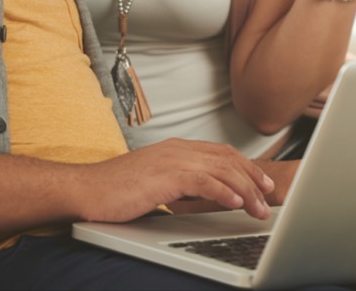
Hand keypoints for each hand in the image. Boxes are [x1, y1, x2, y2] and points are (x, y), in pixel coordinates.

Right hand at [77, 138, 274, 222]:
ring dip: (245, 190)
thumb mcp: (154, 182)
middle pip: (227, 159)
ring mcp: (172, 160)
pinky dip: (223, 191)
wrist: (86, 189)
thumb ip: (178, 182)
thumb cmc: (115, 190)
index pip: (221, 153)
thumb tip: (200, 195)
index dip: (245, 166)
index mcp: (176, 149)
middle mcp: (178, 149)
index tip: (261, 182)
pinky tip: (236, 203)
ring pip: (221, 170)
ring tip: (259, 207)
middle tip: (269, 196)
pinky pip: (203, 182)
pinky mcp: (165, 176)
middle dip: (253, 177)